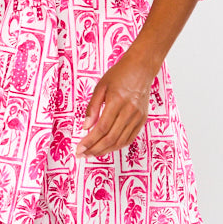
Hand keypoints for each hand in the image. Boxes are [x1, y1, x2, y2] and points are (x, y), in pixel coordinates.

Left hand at [75, 43, 158, 158]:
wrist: (141, 68)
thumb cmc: (120, 74)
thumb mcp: (101, 86)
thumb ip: (92, 107)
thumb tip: (85, 127)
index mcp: (117, 101)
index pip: (101, 128)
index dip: (89, 141)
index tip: (79, 148)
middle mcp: (129, 111)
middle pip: (110, 138)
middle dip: (94, 149)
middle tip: (82, 154)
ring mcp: (138, 117)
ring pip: (120, 141)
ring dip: (105, 150)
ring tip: (92, 154)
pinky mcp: (142, 120)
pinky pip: (129, 138)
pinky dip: (117, 146)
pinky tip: (107, 148)